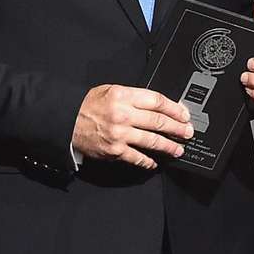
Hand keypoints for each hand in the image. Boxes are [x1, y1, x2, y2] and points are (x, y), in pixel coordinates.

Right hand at [72, 84, 193, 170]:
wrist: (66, 120)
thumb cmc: (89, 105)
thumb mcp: (112, 91)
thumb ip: (135, 97)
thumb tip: (160, 107)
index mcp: (124, 96)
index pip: (157, 102)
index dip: (175, 109)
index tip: (184, 114)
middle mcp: (123, 114)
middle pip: (158, 122)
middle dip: (177, 128)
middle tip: (188, 132)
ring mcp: (119, 134)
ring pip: (152, 141)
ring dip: (168, 146)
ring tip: (178, 149)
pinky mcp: (114, 150)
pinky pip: (137, 158)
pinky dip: (148, 161)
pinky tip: (155, 162)